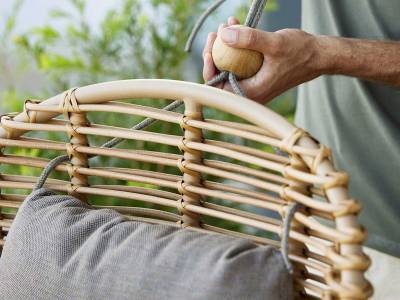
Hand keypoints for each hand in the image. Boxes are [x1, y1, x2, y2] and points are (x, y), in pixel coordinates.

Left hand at [203, 17, 324, 103]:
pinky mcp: (256, 74)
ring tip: (227, 25)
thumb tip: (223, 35)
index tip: (209, 49)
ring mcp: (253, 83)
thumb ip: (249, 39)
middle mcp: (250, 93)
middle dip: (215, 52)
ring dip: (225, 45)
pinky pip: (240, 61)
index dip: (209, 69)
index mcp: (251, 94)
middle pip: (220, 76)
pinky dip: (237, 45)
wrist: (319, 56)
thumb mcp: (274, 44)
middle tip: (216, 33)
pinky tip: (237, 26)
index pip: (218, 88)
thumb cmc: (301, 53)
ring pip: (229, 67)